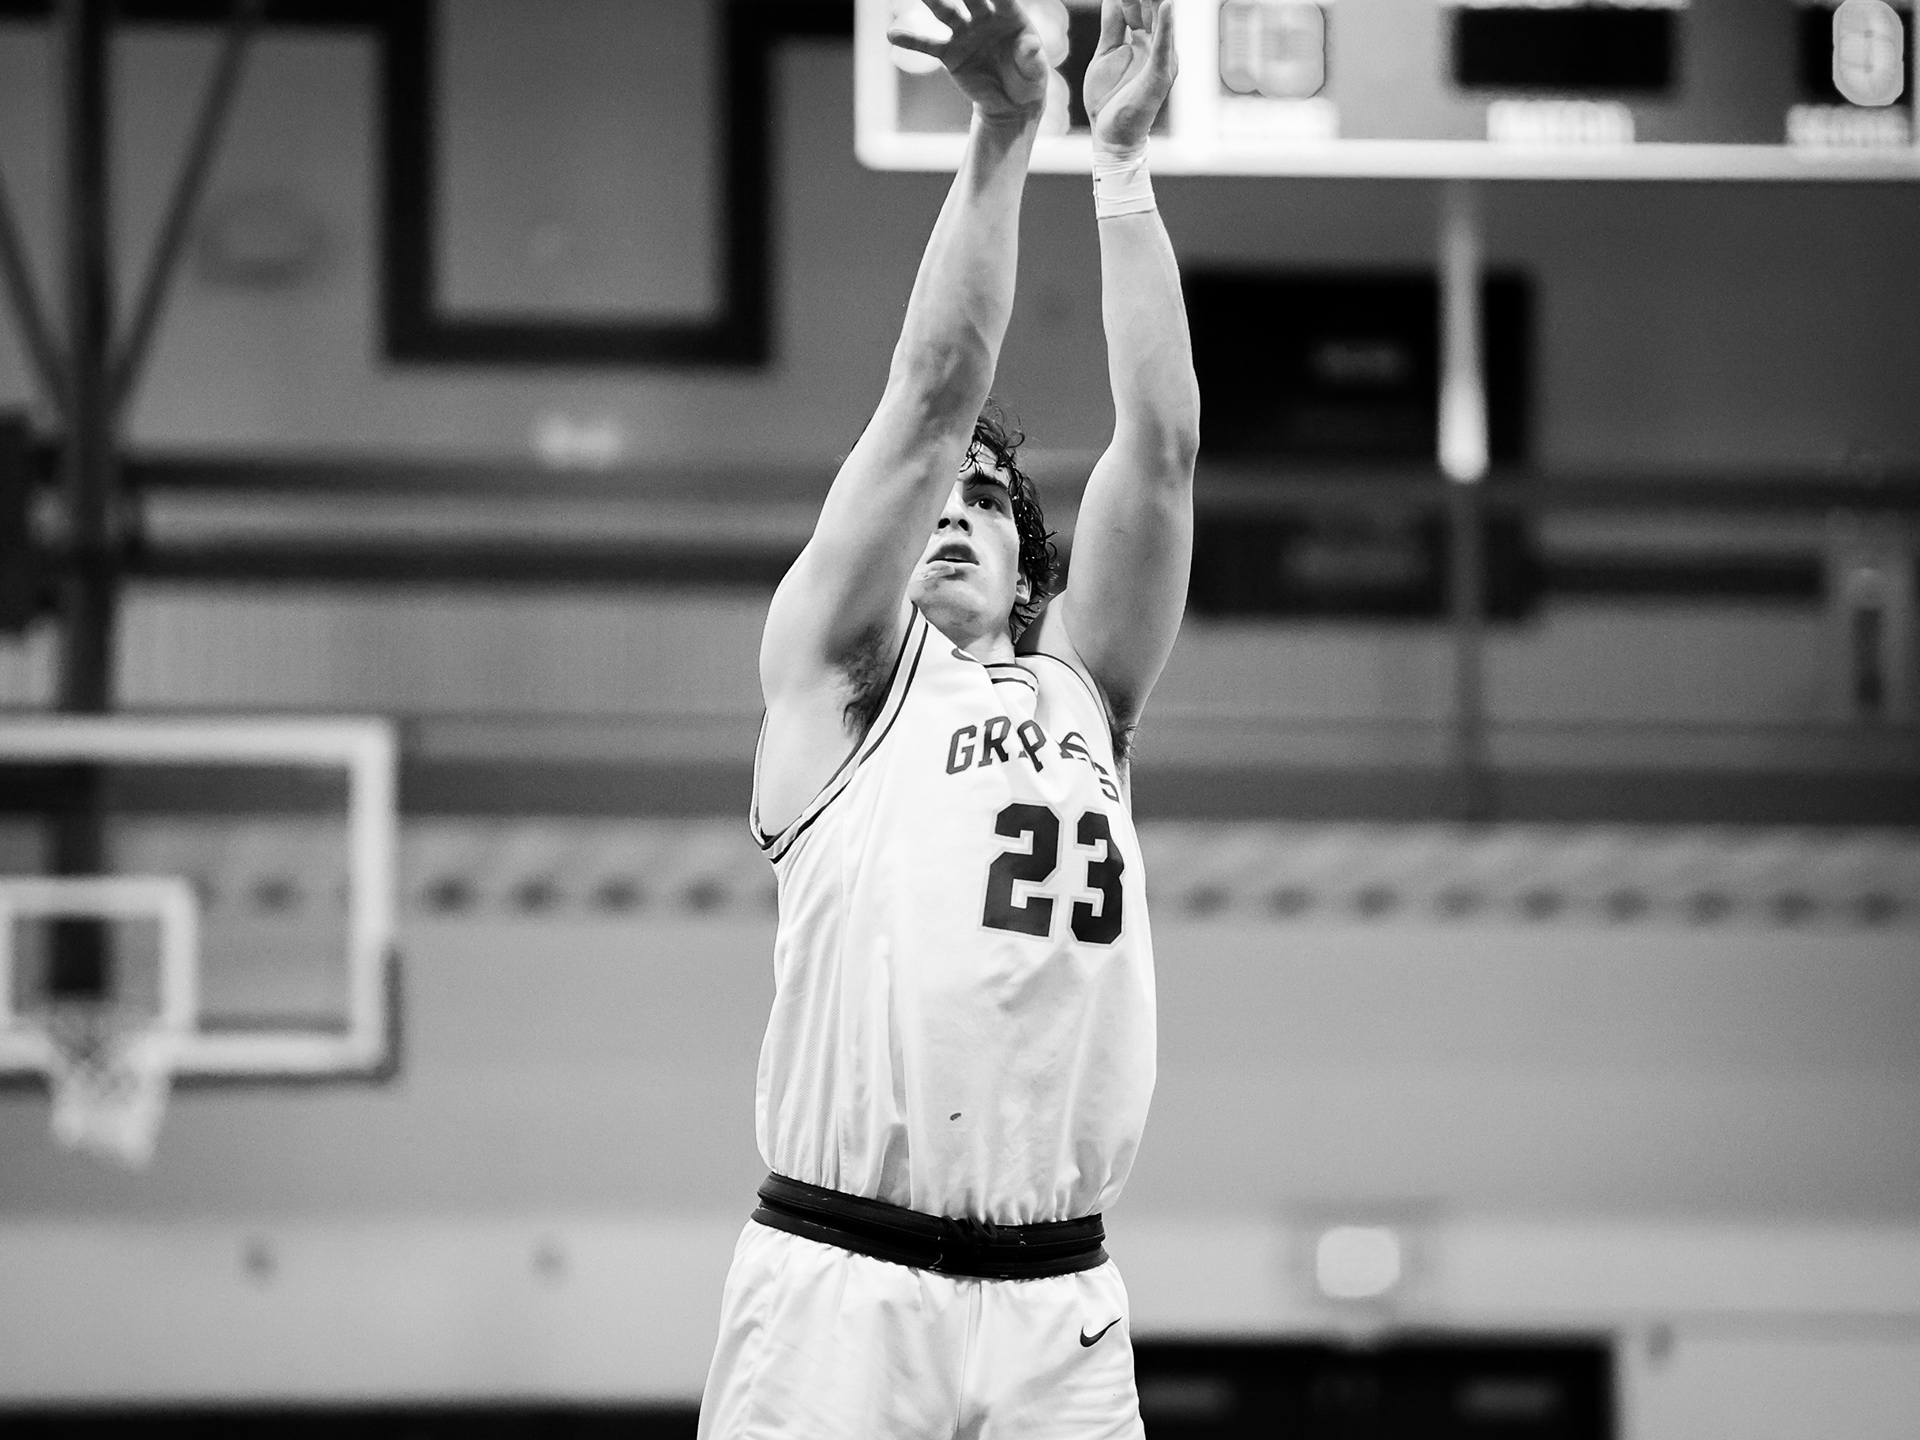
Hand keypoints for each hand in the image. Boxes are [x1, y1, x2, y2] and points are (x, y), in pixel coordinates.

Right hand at [889, 0, 1049, 121]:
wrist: (1011, 103)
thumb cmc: (1028, 81)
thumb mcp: (1035, 74)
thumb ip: (1032, 58)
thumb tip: (1031, 45)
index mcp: (1011, 16)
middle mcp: (985, 18)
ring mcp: (965, 33)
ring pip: (945, 12)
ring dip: (931, 0)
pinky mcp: (950, 54)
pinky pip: (929, 45)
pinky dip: (912, 40)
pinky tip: (893, 34)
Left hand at [1083, 0, 1176, 153]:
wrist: (1110, 137)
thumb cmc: (1109, 99)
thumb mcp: (1106, 54)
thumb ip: (1113, 26)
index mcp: (1144, 39)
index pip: (1140, 3)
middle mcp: (1158, 46)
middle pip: (1152, 5)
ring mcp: (1161, 60)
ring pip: (1161, 19)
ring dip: (1157, 0)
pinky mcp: (1159, 76)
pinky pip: (1163, 48)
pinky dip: (1165, 27)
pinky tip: (1166, 5)